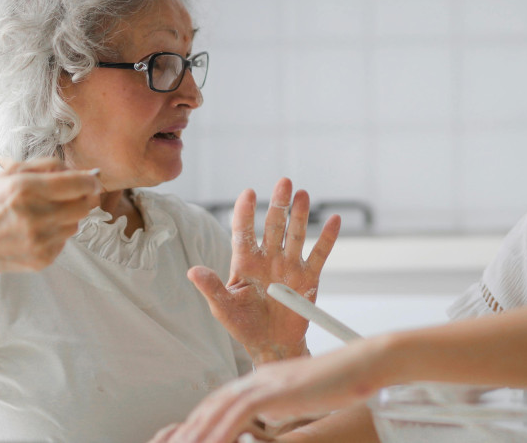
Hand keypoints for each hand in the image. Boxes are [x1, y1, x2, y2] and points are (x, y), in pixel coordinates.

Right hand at [0, 157, 101, 277]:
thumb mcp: (9, 174)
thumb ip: (47, 166)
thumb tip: (83, 171)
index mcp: (25, 189)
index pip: (79, 184)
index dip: (91, 180)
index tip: (92, 180)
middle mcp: (34, 216)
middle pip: (85, 205)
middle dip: (83, 197)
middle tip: (71, 195)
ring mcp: (40, 240)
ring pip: (77, 224)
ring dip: (69, 216)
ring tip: (45, 214)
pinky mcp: (43, 258)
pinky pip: (65, 241)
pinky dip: (57, 234)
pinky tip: (37, 231)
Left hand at [167, 340, 387, 442]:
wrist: (362, 363)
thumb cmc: (341, 382)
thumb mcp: (303, 399)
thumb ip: (282, 408)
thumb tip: (271, 422)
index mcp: (262, 380)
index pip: (221, 403)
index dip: (201, 422)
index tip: (188, 439)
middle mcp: (258, 379)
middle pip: (213, 405)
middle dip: (191, 428)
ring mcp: (266, 382)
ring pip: (219, 408)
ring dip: (199, 432)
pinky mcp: (276, 390)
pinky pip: (239, 413)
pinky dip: (222, 430)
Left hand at [189, 178, 340, 362]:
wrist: (271, 344)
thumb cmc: (243, 325)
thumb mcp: (223, 308)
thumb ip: (211, 288)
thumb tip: (192, 271)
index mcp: (245, 263)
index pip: (243, 232)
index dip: (245, 212)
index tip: (248, 193)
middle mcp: (268, 259)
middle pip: (274, 226)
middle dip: (278, 204)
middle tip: (284, 182)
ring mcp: (289, 266)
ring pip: (295, 235)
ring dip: (300, 214)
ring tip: (303, 194)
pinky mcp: (308, 278)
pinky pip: (319, 255)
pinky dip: (327, 238)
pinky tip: (334, 220)